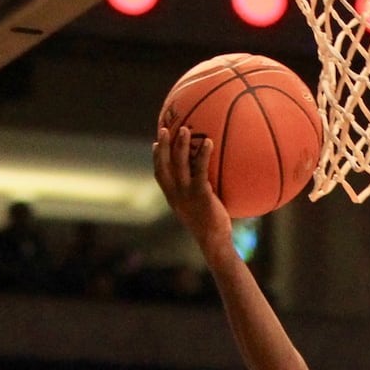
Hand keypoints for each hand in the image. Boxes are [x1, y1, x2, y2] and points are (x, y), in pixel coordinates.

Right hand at [153, 125, 231, 250]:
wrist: (213, 241)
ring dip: (180, 145)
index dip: (156, 158)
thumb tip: (208, 183)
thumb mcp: (198, 209)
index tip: (156, 143)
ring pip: (179, 164)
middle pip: (164, 165)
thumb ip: (197, 194)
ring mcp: (186, 193)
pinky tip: (209, 142)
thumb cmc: (210, 225)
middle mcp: (175, 193)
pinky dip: (203, 155)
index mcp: (172, 197)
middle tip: (164, 128)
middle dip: (163, 145)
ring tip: (184, 129)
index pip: (159, 174)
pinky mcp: (200, 194)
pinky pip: (200, 170)